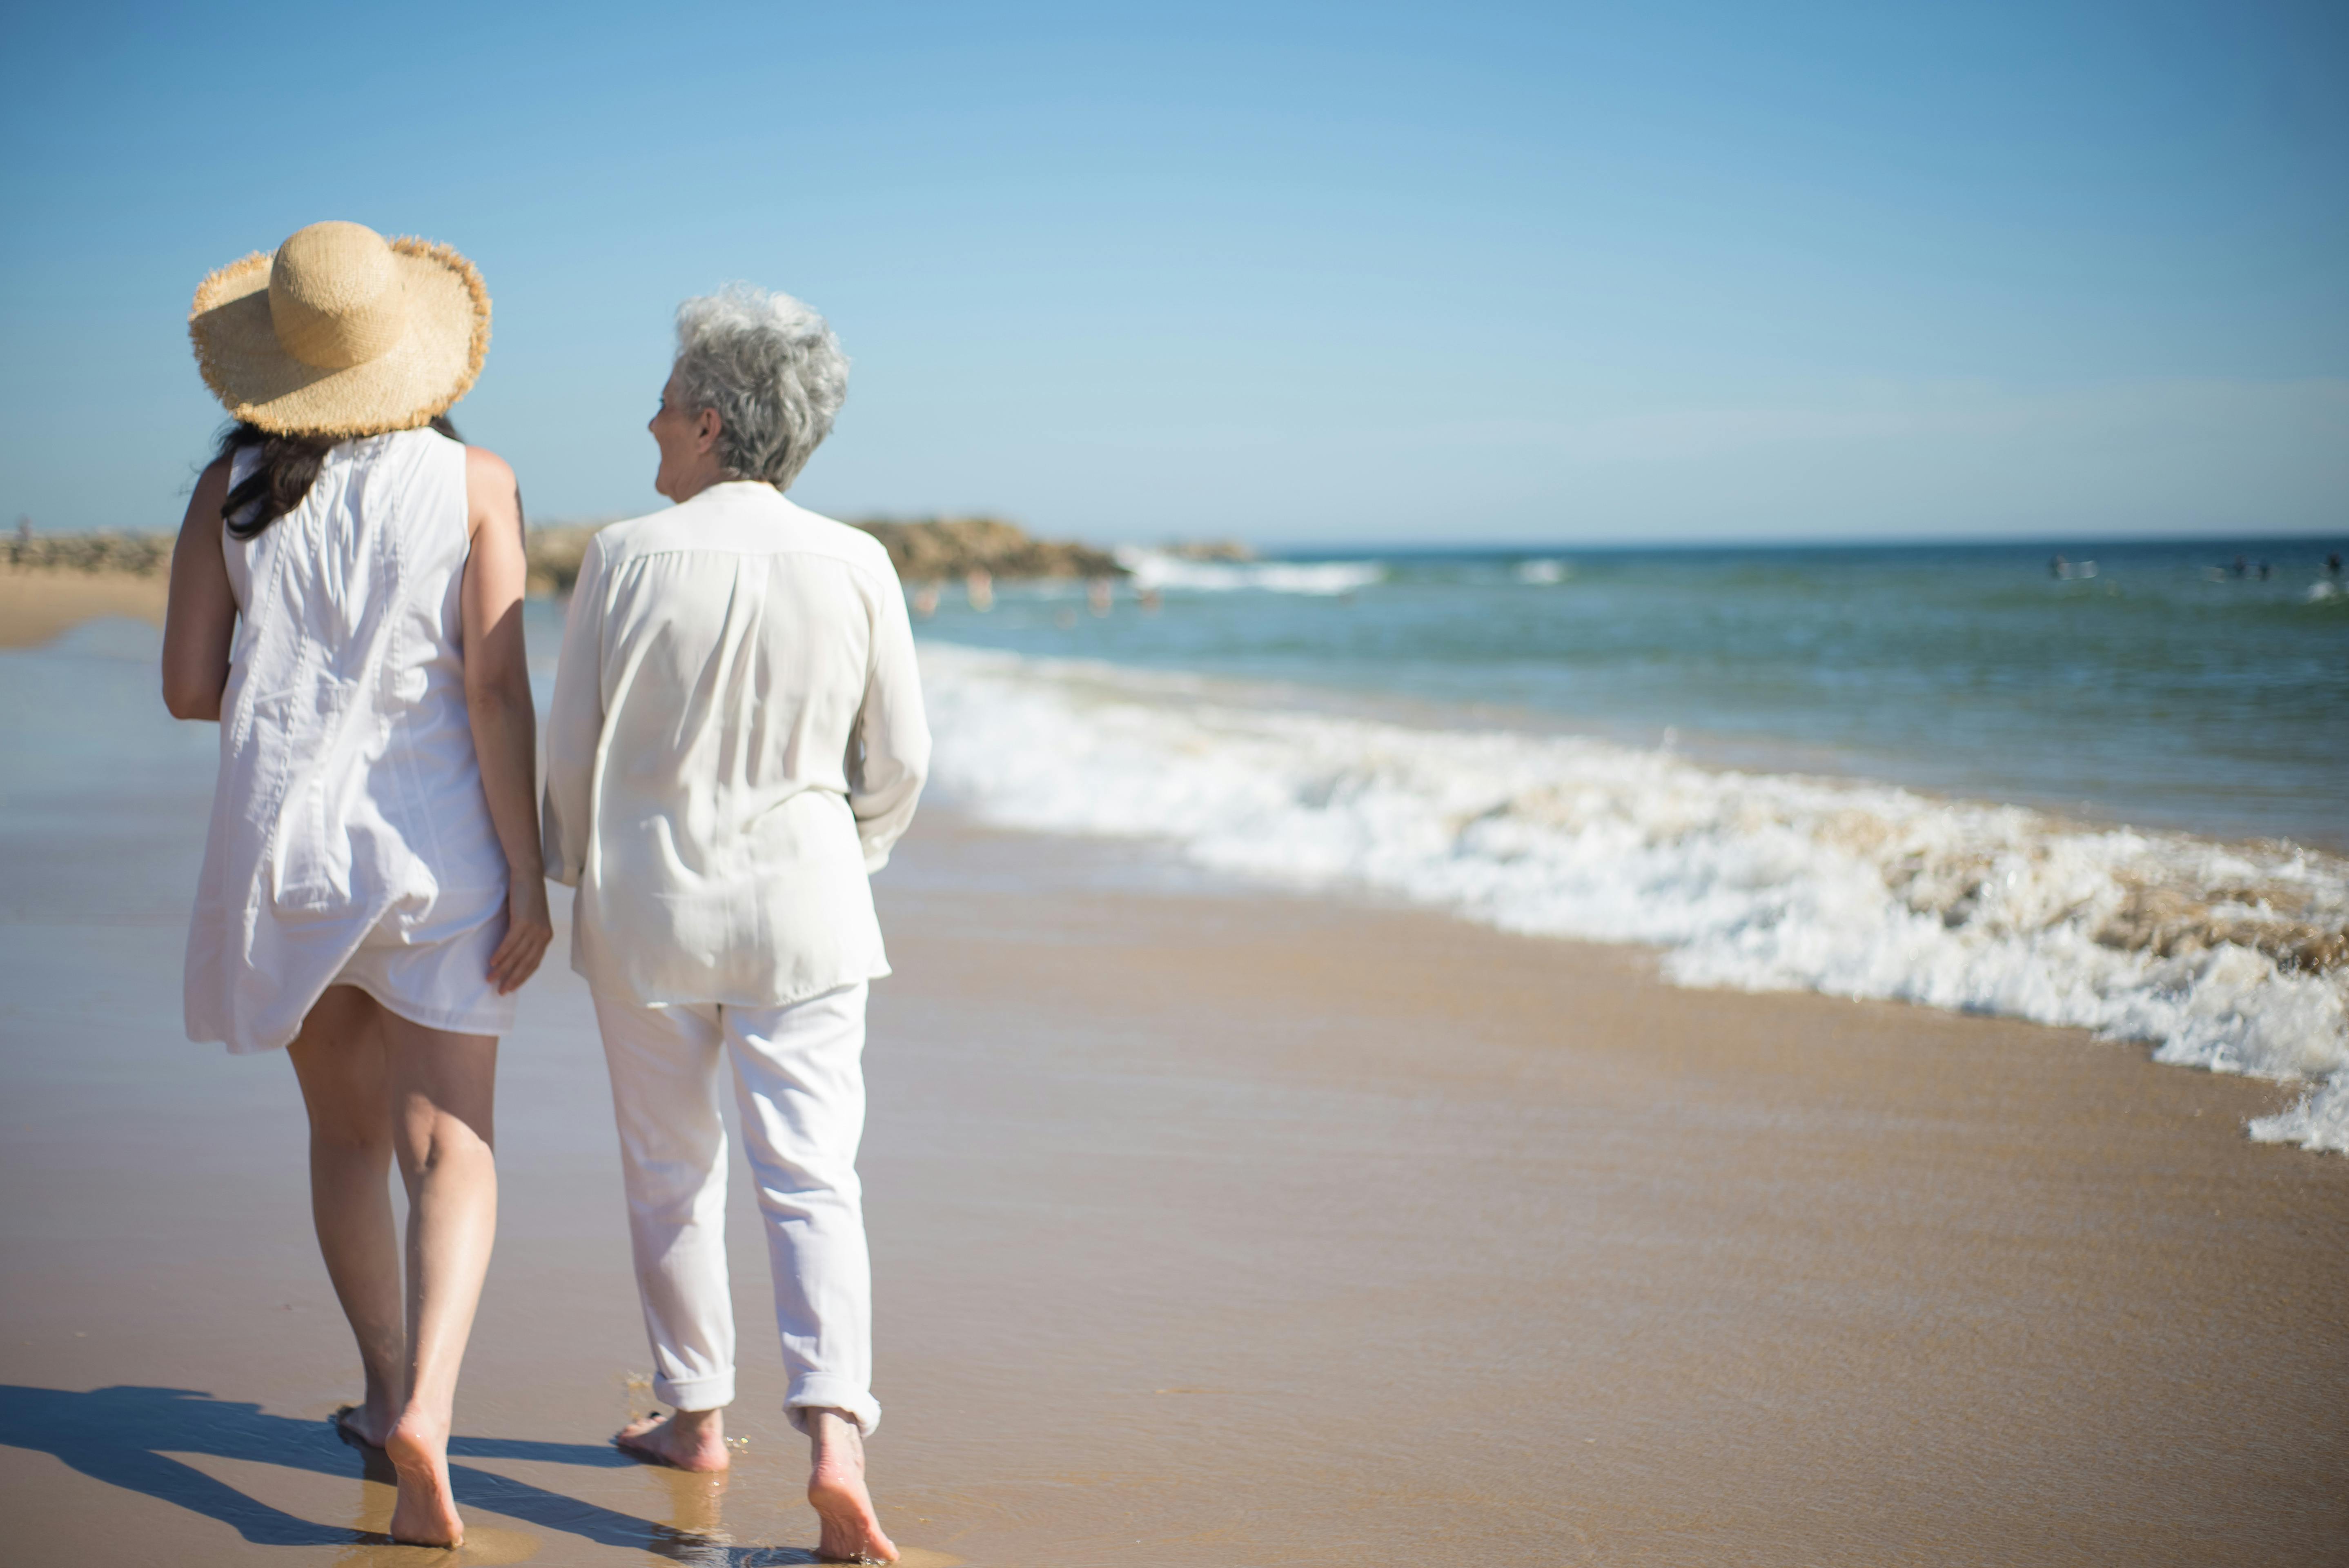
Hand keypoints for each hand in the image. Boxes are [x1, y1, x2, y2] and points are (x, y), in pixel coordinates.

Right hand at [487, 874, 553, 993]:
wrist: (529, 876)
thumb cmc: (526, 898)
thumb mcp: (530, 919)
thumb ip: (525, 935)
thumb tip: (512, 953)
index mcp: (546, 937)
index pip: (534, 963)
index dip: (522, 977)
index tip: (511, 987)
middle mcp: (543, 936)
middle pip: (526, 963)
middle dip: (513, 979)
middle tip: (501, 992)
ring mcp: (534, 929)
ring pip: (517, 955)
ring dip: (502, 969)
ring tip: (490, 979)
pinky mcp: (523, 922)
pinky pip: (510, 943)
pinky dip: (501, 954)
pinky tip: (492, 962)